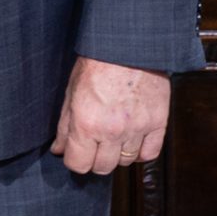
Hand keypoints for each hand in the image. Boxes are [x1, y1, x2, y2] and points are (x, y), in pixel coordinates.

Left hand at [51, 56, 170, 174]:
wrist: (127, 47)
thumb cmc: (96, 64)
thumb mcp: (70, 92)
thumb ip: (64, 125)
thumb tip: (58, 148)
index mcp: (86, 123)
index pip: (78, 164)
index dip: (73, 160)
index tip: (74, 153)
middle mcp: (112, 131)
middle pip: (102, 168)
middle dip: (94, 160)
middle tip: (93, 146)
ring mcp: (137, 129)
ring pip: (125, 162)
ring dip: (117, 154)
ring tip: (112, 137)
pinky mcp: (158, 123)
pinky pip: (149, 154)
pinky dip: (140, 152)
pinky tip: (132, 140)